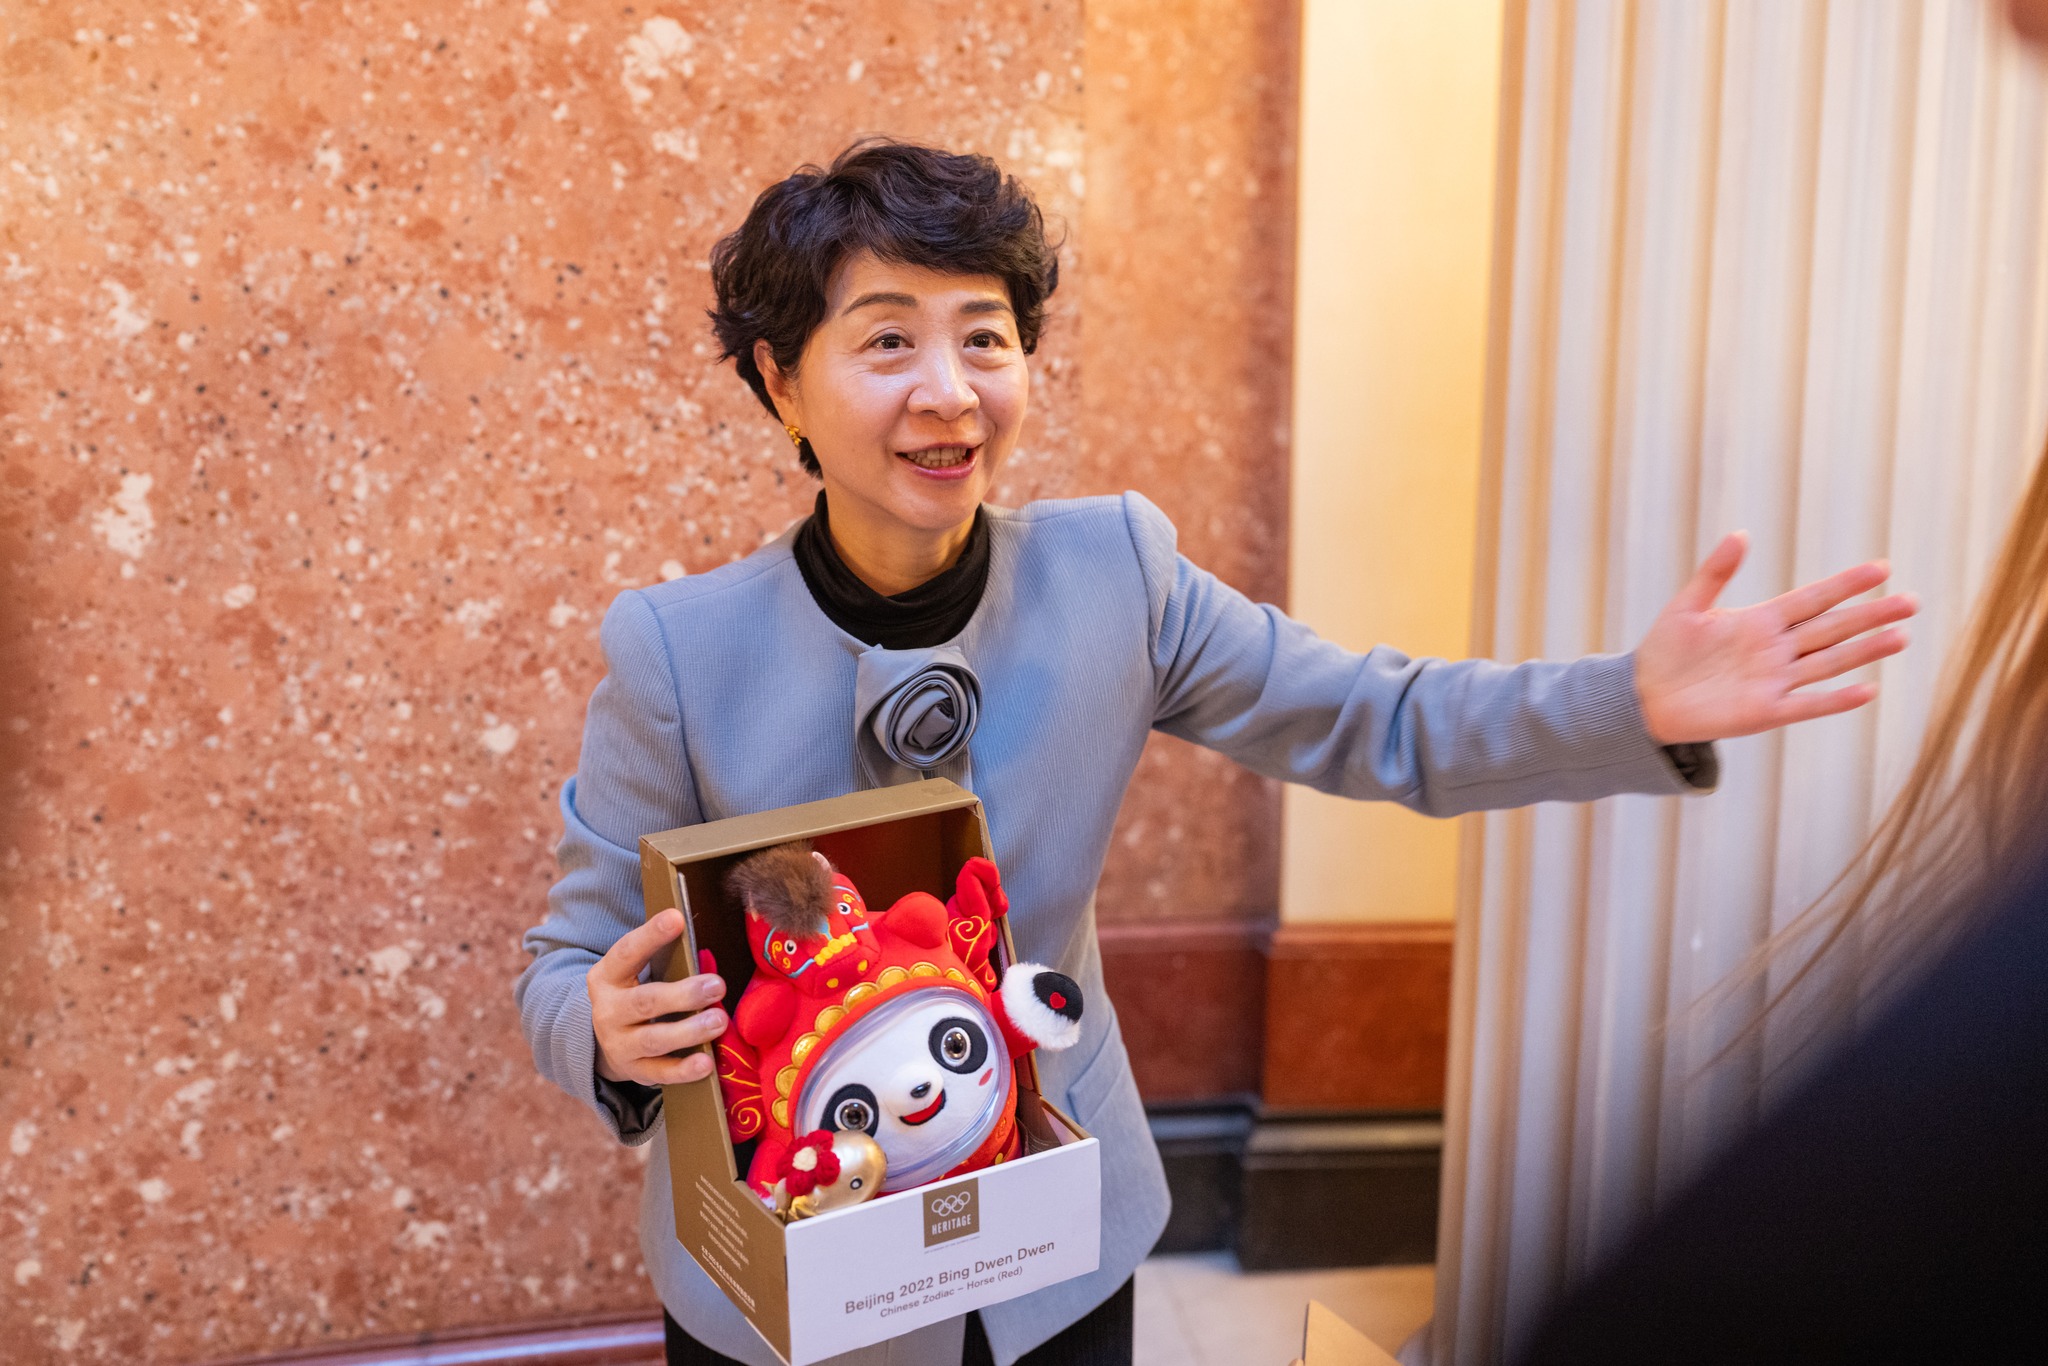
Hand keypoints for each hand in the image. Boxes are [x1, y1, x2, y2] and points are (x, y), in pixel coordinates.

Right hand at [586, 908, 727, 1086]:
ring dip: (689, 1031)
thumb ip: (662, 957)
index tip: (677, 917)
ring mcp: (619, 1044)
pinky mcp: (634, 1070)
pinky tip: (706, 1064)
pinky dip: (683, 1070)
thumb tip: (702, 938)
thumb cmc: (634, 994)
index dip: (650, 935)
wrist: (604, 1042)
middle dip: (682, 995)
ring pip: (653, 1039)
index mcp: (607, 977)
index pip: (627, 952)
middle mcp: (608, 1011)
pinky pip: (660, 1073)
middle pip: (644, 1002)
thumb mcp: (635, 972)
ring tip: (719, 1020)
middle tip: (717, 985)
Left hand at [1634, 532, 1916, 744]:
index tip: (1881, 568)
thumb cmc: (1666, 650)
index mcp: (1761, 621)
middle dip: (1870, 615)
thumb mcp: (1688, 606)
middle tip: (1911, 601)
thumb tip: (1741, 534)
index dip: (1846, 585)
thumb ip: (1715, 573)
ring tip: (1902, 636)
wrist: (1644, 696)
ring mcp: (1774, 681)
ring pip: (1829, 663)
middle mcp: (1776, 650)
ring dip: (1864, 651)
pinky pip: (1807, 705)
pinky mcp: (1764, 712)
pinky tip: (1867, 690)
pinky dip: (1836, 700)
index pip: (1813, 599)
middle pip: (1832, 629)